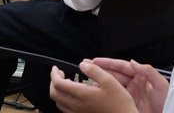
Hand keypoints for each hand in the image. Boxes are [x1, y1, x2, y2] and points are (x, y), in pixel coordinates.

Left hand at [50, 59, 166, 112]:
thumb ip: (94, 71)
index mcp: (82, 94)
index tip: (56, 68)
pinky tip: (73, 96)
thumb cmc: (120, 102)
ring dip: (58, 92)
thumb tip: (81, 65)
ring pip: (59, 103)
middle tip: (60, 74)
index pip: (58, 84)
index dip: (54, 74)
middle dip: (53, 82)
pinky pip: (66, 110)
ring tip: (67, 83)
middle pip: (54, 94)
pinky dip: (64, 101)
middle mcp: (77, 106)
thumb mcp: (110, 81)